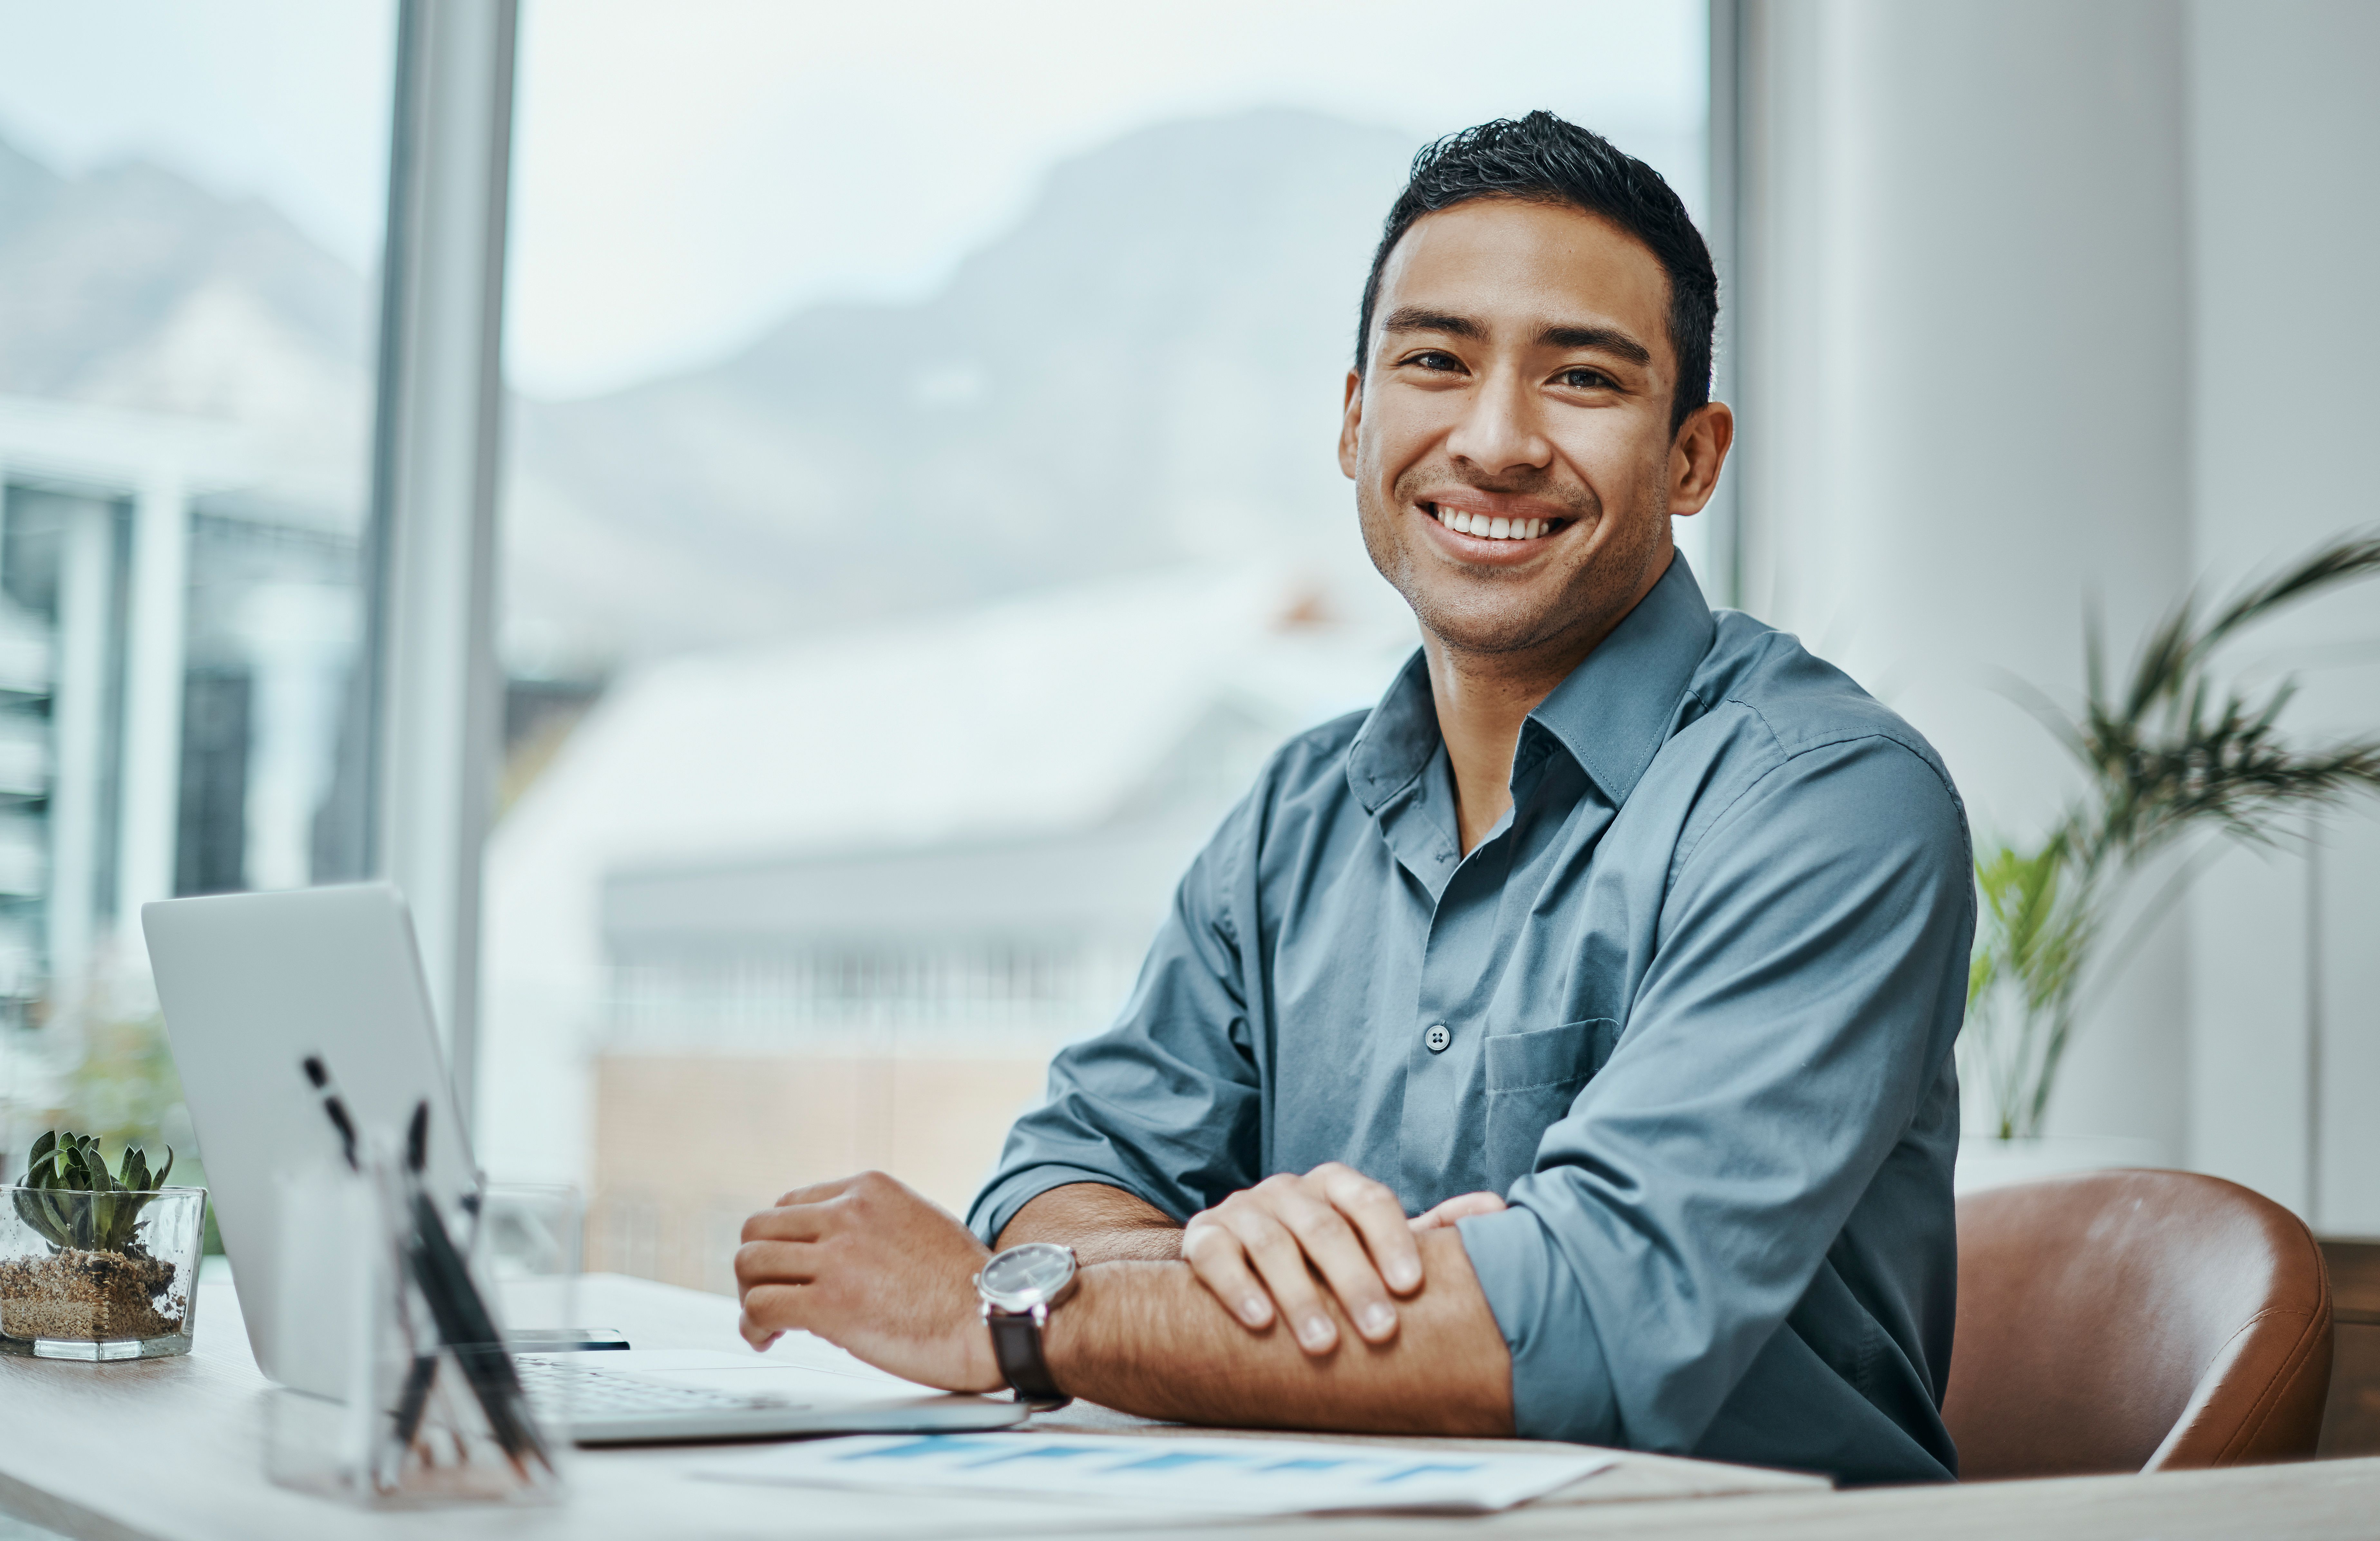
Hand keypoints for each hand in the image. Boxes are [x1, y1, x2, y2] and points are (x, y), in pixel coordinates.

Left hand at [735, 1170, 1001, 1392]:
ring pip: (750, 1262)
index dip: (783, 1242)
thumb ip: (872, 1226)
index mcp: (869, 1189)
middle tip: (770, 1295)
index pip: (791, 1204)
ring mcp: (836, 1257)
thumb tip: (832, 1251)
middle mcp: (847, 1214)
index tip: (790, 1270)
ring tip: (766, 1322)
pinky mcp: (828, 1305)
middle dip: (758, 1266)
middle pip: (760, 1227)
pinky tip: (768, 1338)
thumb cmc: (965, 1284)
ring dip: (751, 1294)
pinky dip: (754, 1325)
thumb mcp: (919, 1223)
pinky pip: (760, 1306)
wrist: (993, 1319)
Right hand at [1181, 1164, 1490, 1355]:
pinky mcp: (1204, 1236)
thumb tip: (1496, 1208)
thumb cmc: (1322, 1260)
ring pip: (1272, 1244)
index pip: (1368, 1200)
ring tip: (1323, 1344)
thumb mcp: (1373, 1243)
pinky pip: (1218, 1257)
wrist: (1235, 1258)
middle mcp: (1289, 1191)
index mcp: (1334, 1187)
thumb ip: (1429, 1230)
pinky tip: (1260, 1323)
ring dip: (1299, 1296)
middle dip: (1353, 1281)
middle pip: (1323, 1227)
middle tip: (1380, 1331)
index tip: (1412, 1286)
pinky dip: (1237, 1288)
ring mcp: (1244, 1210)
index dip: (1391, 1240)